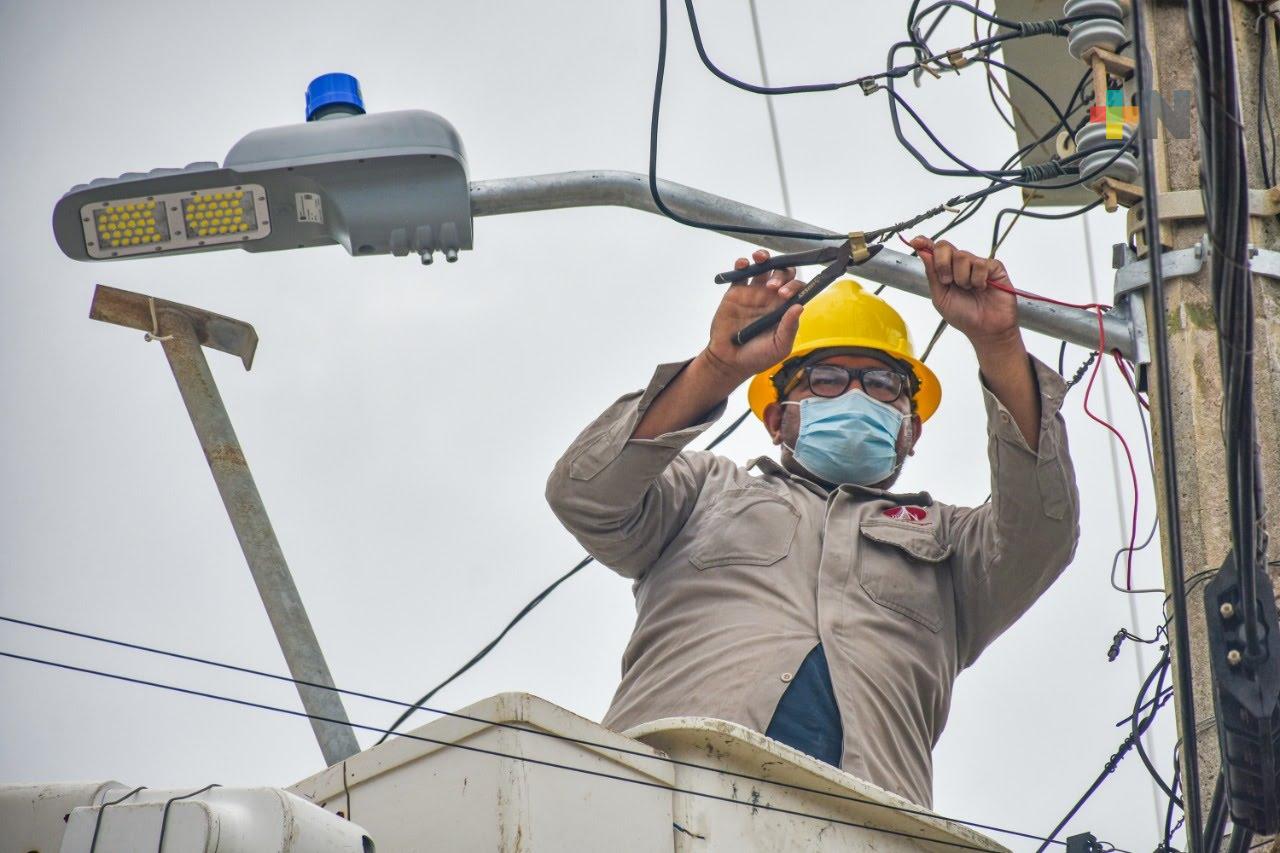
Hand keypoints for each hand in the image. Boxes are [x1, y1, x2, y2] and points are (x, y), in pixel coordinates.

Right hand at [701, 249, 803, 383]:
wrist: (729, 360)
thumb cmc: (757, 357)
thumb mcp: (779, 347)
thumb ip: (789, 328)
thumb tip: (800, 307)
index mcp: (784, 308)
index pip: (796, 288)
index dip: (794, 286)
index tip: (784, 295)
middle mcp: (771, 297)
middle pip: (782, 273)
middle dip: (781, 272)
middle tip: (773, 287)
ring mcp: (754, 293)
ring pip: (763, 267)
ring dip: (764, 257)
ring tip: (761, 258)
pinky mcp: (736, 292)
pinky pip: (741, 273)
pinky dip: (743, 263)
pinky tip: (744, 263)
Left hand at [908, 236, 1019, 345]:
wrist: (986, 329)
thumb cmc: (964, 315)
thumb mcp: (940, 297)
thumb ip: (932, 274)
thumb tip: (923, 252)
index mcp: (945, 271)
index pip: (934, 251)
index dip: (924, 243)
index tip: (916, 242)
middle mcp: (960, 265)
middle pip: (945, 247)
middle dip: (942, 264)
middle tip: (947, 281)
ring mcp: (977, 264)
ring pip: (962, 256)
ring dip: (962, 277)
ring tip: (969, 289)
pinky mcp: (994, 267)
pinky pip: (981, 264)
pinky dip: (978, 279)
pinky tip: (982, 288)